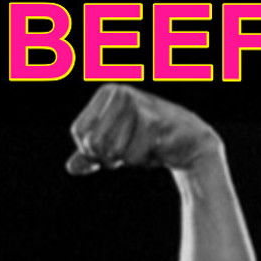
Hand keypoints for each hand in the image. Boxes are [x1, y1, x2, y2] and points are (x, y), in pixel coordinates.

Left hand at [66, 84, 222, 175]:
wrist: (190, 144)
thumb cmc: (151, 142)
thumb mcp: (117, 147)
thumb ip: (93, 156)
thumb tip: (70, 167)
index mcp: (107, 92)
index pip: (79, 133)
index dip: (91, 152)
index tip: (110, 152)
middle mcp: (119, 93)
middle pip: (93, 143)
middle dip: (108, 157)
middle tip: (127, 153)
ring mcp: (136, 105)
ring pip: (112, 150)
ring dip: (127, 158)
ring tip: (143, 147)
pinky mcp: (151, 122)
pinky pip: (131, 156)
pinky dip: (140, 160)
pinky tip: (155, 149)